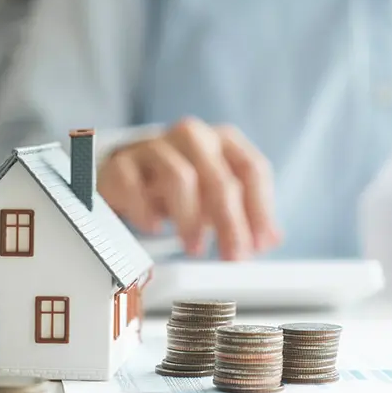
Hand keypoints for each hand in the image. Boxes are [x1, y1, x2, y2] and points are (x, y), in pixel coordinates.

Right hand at [97, 117, 281, 259]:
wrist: (126, 172)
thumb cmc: (178, 185)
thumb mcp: (215, 196)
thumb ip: (245, 213)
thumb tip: (270, 239)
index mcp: (221, 140)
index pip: (251, 169)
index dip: (260, 210)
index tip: (260, 244)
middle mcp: (192, 136)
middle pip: (220, 178)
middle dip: (230, 224)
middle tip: (232, 256)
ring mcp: (154, 145)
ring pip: (180, 177)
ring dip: (191, 220)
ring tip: (194, 247)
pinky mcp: (121, 162)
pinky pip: (135, 185)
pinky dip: (146, 210)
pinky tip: (153, 227)